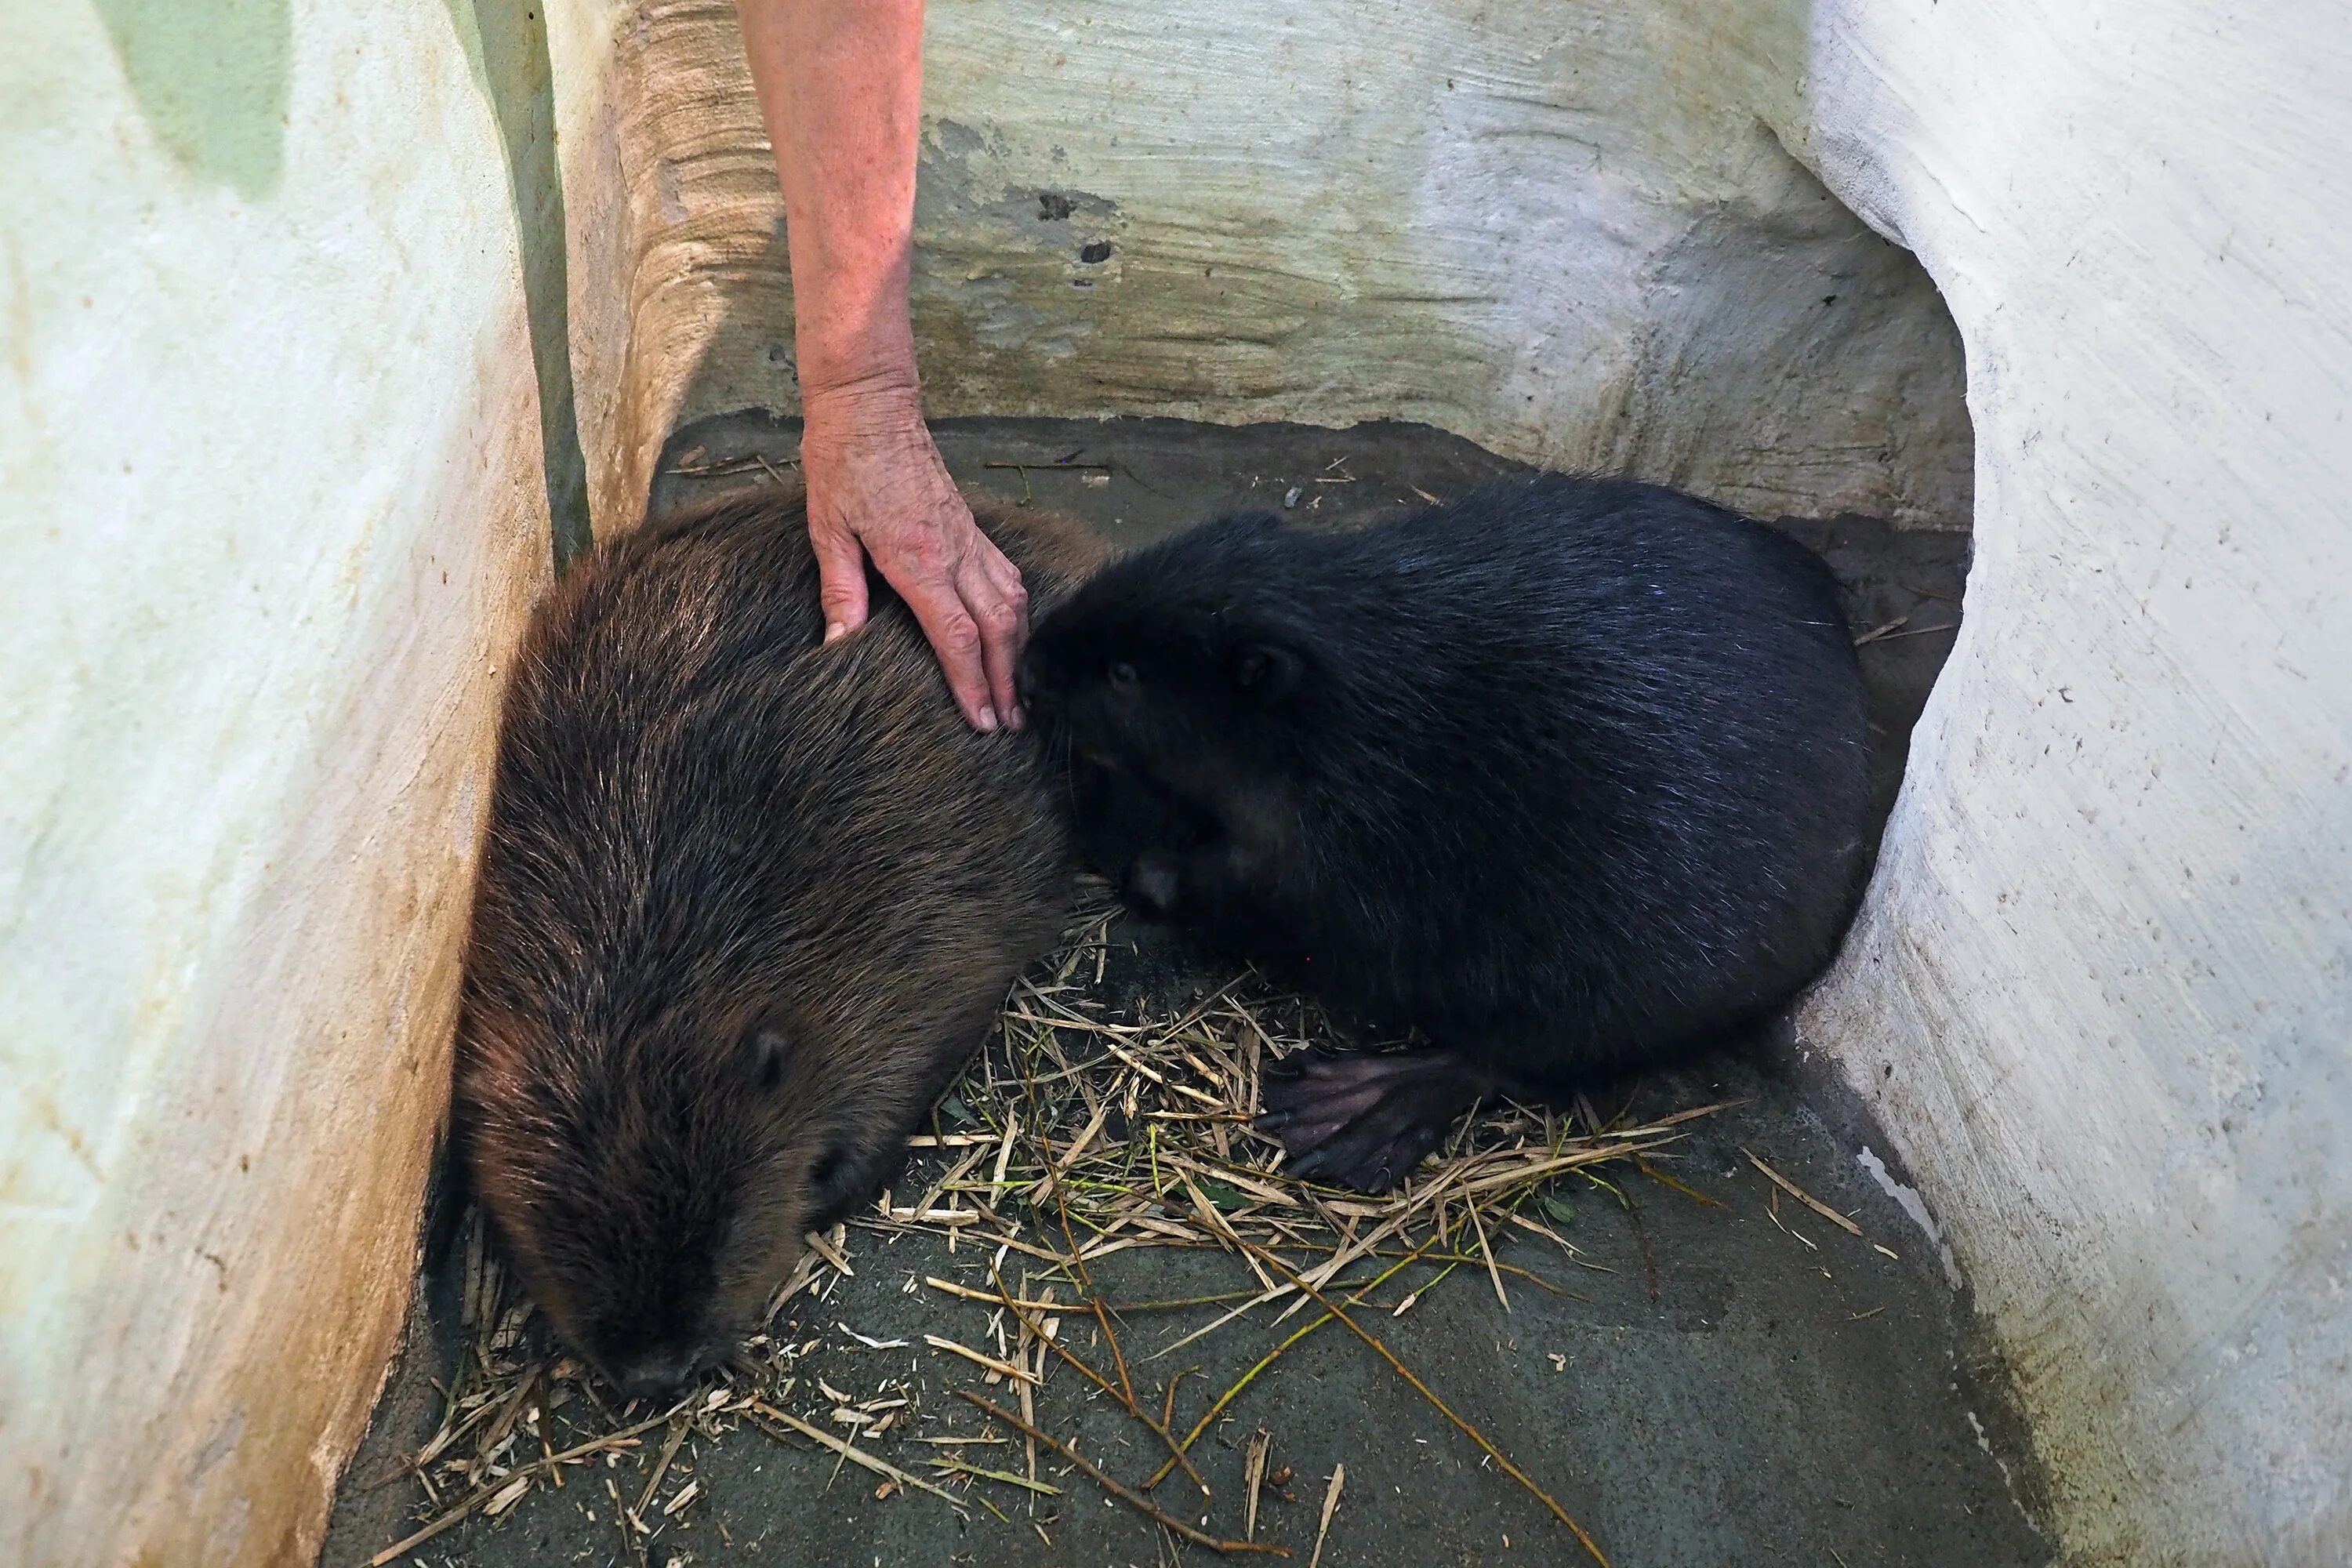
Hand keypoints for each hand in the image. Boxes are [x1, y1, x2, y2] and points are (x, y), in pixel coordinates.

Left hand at [800, 388, 1028, 731]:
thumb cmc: (843, 462)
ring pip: (1013, 603)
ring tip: (1021, 690)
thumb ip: (841, 590)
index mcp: (917, 557)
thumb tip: (839, 645)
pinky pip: (1008, 577)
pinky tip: (1015, 633)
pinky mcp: (973, 526)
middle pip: (998, 628)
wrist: (871, 405)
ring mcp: (970, 536)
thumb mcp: (828, 529)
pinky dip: (1019, 612)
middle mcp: (955, 550)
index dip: (971, 683)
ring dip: (1020, 650)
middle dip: (1009, 680)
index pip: (956, 635)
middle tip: (1013, 722)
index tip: (982, 720)